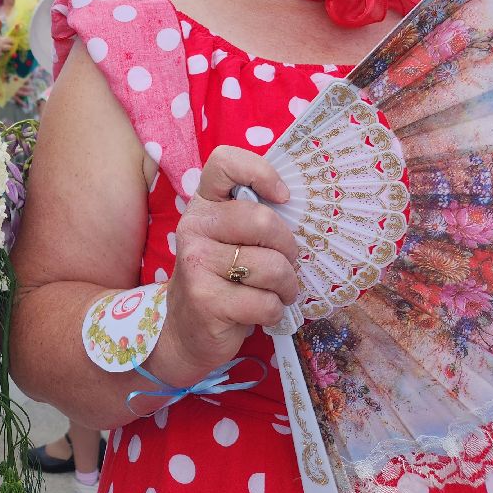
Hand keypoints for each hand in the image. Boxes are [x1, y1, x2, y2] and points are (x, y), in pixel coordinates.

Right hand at [0, 31, 9, 60]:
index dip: (0, 38)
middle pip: (9, 41)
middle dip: (11, 42)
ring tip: (8, 50)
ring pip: (8, 48)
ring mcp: (0, 48)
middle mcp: (0, 41)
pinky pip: (2, 55)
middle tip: (12, 43)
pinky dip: (0, 55)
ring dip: (7, 49)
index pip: (2, 36)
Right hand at [150, 147, 298, 387]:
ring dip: (286, 287)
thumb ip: (255, 219)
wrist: (186, 329)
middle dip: (289, 250)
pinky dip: (274, 312)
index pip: (224, 163)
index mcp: (203, 203)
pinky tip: (259, 312)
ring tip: (275, 292)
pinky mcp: (206, 300)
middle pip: (263, 220)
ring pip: (272, 266)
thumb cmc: (222, 278)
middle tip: (286, 265)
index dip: (260, 171)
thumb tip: (306, 211)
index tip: (282, 196)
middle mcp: (194, 226)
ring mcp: (196, 263)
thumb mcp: (231, 240)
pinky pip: (266, 302)